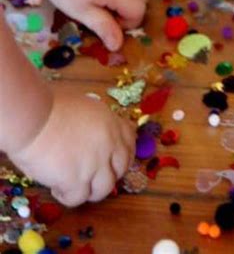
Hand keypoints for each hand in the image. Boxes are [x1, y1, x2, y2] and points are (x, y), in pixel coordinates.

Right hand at [10, 91, 134, 206]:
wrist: (32, 117)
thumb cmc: (48, 105)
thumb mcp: (81, 105)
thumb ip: (92, 121)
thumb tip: (89, 133)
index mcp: (109, 121)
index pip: (130, 140)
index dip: (124, 153)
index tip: (115, 161)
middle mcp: (108, 143)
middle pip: (121, 168)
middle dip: (110, 175)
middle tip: (93, 177)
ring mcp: (95, 164)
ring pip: (104, 188)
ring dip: (90, 190)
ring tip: (73, 185)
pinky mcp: (77, 181)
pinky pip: (78, 198)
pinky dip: (67, 196)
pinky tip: (56, 188)